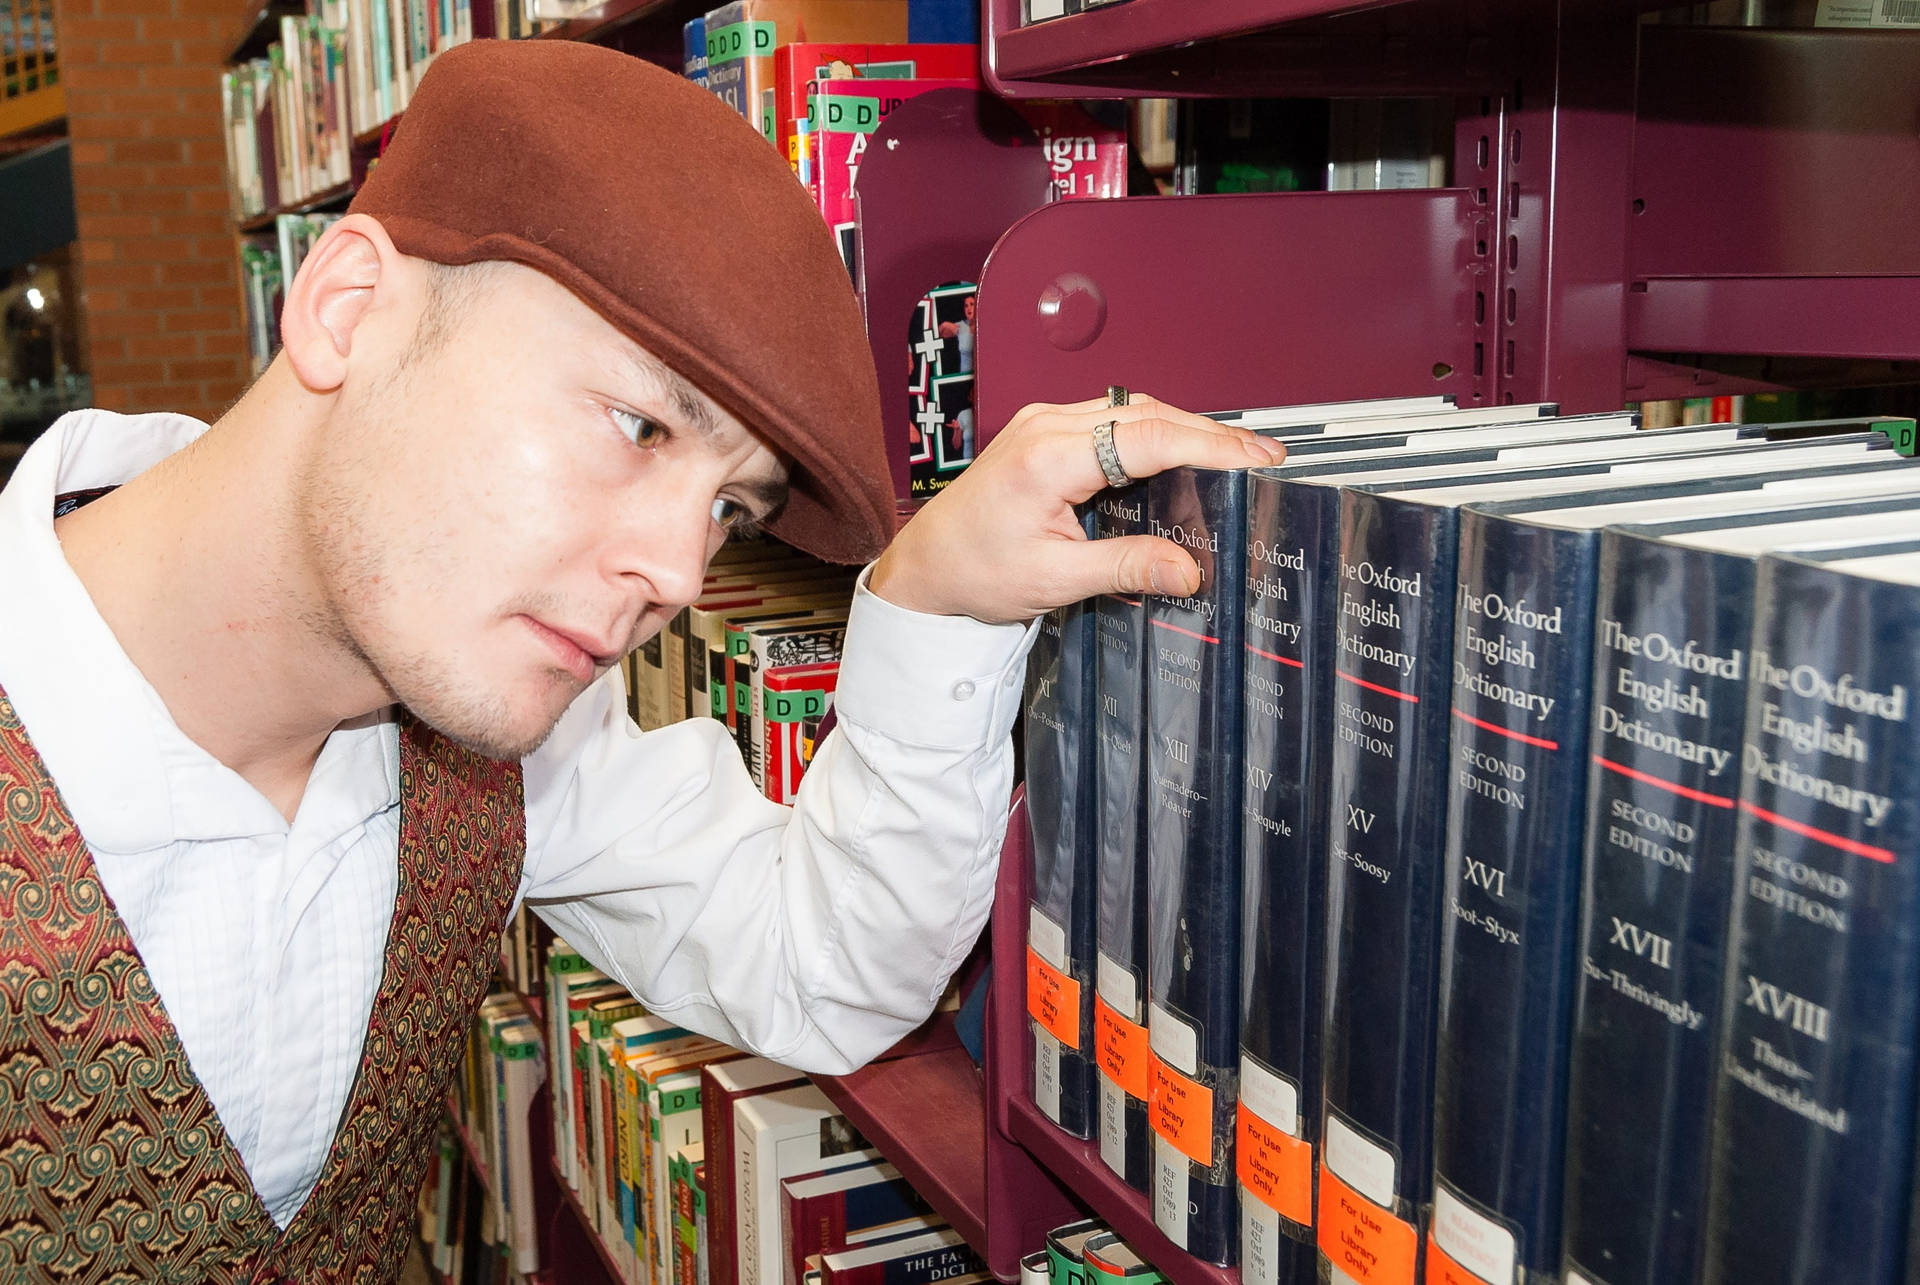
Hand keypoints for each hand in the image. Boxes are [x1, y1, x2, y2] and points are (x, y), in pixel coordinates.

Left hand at [868, 394, 1287, 622]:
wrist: (925, 569)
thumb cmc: (973, 573)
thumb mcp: (1053, 580)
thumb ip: (1125, 569)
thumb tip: (1188, 570)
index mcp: (1046, 457)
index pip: (1145, 437)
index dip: (1208, 446)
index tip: (1255, 459)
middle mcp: (1046, 426)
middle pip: (1146, 414)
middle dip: (1209, 434)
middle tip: (1263, 459)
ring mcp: (1043, 423)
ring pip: (1131, 411)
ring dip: (1184, 429)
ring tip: (1234, 457)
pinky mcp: (1044, 432)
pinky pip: (1111, 420)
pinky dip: (1153, 433)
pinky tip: (1181, 454)